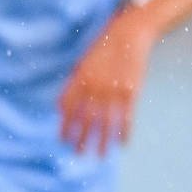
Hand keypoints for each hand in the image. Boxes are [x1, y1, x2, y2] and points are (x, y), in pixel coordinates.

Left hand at [60, 17, 154, 155]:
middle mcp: (95, 87)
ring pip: (106, 122)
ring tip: (99, 157)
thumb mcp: (82, 64)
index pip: (68, 108)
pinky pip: (127, 117)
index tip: (62, 140)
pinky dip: (125, 132)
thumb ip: (72, 85)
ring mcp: (114, 91)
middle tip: (78, 154)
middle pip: (85, 119)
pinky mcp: (131, 92)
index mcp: (80, 80)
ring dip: (102, 142)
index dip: (65, 125)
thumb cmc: (103, 49)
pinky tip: (122, 144)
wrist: (130, 34)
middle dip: (81, 139)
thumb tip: (60, 108)